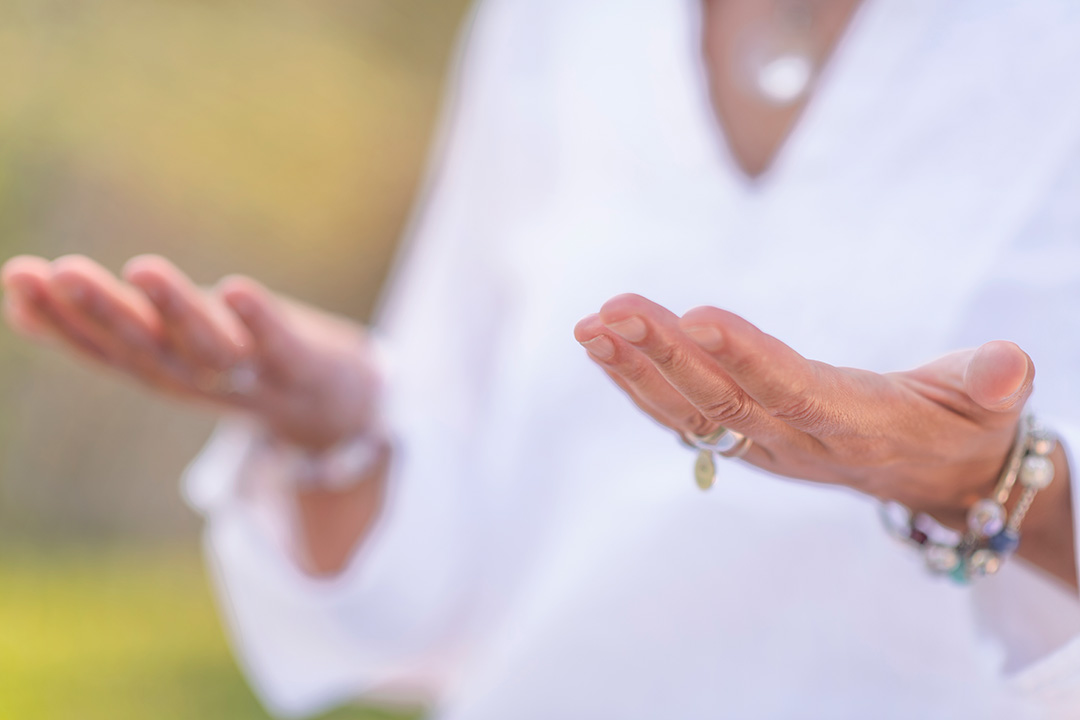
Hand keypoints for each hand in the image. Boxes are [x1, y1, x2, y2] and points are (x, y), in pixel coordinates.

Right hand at [2, 254, 380, 450]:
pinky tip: (236, 289)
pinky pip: (277, 345)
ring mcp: (249, 375)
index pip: (100, 346)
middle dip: (103, 311)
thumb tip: (18, 296)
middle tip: (60, 271)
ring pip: (207, 348)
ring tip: (143, 268)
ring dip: (176, 311)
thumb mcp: (164, 341)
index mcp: (160, 369)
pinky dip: (258, 322)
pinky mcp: (299, 364)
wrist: (330, 405)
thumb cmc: (233, 361)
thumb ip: (104, 323)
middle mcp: (196, 377)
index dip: (58, 318)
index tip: (17, 276)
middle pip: (146, 347)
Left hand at [574, 294, 1035, 526]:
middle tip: (616, 311)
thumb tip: (1010, 366)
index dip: (749, 358)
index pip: (796, 391)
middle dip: (667, 355)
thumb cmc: (958, 423)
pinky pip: (682, 415)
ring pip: (691, 410)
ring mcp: (763, 446)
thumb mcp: (988, 403)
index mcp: (858, 425)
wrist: (928, 476)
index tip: (699, 316)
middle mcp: (798, 442)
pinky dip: (639, 383)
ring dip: (637, 368)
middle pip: (726, 399)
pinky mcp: (742, 441)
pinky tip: (603, 345)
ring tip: (592, 327)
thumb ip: (990, 382)